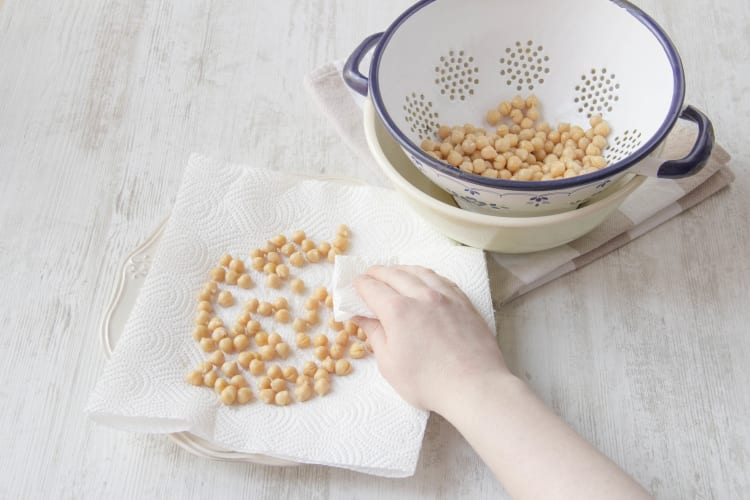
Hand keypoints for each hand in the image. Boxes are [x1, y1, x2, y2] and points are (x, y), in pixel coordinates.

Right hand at [354, 265, 507, 413]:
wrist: (474, 386)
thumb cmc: (428, 382)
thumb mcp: (390, 364)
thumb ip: (374, 335)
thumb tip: (361, 317)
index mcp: (398, 311)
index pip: (373, 288)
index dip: (360, 285)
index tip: (355, 285)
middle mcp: (421, 296)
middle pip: (395, 274)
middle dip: (378, 272)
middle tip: (369, 275)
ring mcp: (445, 297)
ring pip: (420, 272)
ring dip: (403, 269)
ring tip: (395, 272)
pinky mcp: (464, 302)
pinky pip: (442, 279)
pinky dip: (427, 275)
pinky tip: (425, 279)